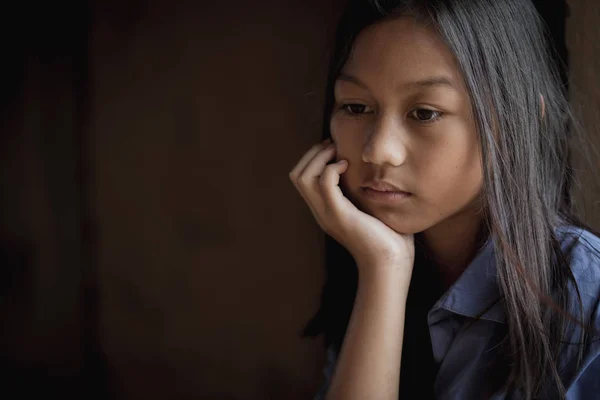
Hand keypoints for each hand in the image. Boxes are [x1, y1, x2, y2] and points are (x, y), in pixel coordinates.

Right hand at [289, 139, 414, 279]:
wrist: (390, 263)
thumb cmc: (389, 238)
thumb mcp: (372, 210)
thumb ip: (366, 193)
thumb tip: (378, 173)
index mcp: (325, 210)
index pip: (302, 179)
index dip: (313, 158)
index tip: (334, 149)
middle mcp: (320, 211)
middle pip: (297, 175)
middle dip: (313, 154)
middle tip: (333, 147)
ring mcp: (327, 214)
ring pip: (302, 177)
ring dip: (318, 158)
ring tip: (337, 155)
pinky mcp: (339, 215)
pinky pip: (324, 183)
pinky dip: (331, 168)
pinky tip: (347, 166)